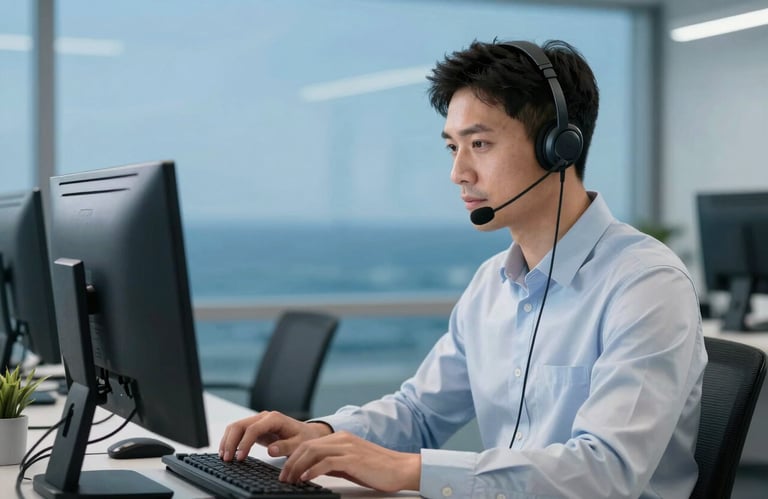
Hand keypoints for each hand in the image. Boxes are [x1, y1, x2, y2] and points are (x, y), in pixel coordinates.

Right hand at [219, 411, 331, 461]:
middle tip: (227, 459)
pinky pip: (238, 431)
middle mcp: (263, 417)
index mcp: (274, 419)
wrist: (306, 433)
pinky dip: (230, 440)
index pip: (253, 429)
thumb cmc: (303, 437)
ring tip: (224, 457)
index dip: (244, 443)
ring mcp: (258, 421)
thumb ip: (286, 446)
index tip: (240, 457)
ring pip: (236, 427)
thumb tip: (271, 450)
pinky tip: (227, 451)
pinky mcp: (254, 427)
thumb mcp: (299, 443)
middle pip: (240, 425)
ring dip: (227, 441)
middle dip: (231, 442)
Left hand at [279, 430, 420, 492]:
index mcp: (341, 438)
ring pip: (313, 452)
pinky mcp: (353, 458)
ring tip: (290, 480)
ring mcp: (347, 447)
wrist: (401, 468)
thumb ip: (333, 463)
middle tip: (283, 478)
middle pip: (307, 446)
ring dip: (298, 467)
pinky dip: (312, 470)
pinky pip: (327, 462)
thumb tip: (312, 471)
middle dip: (291, 462)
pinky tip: (305, 479)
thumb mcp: (351, 464)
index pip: (309, 443)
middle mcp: (342, 439)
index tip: (286, 472)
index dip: (294, 457)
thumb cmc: (378, 469)